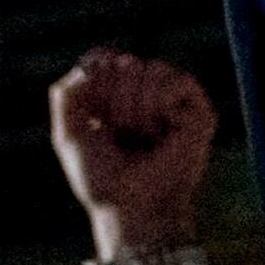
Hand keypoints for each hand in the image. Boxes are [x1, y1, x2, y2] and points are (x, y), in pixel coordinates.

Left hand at [50, 47, 214, 259]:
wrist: (130, 206)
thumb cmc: (101, 177)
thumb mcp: (68, 134)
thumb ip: (65, 94)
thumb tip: (93, 64)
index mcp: (117, 94)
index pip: (103, 58)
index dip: (95, 83)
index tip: (95, 120)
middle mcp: (147, 92)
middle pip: (124, 62)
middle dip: (114, 101)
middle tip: (121, 134)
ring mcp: (174, 100)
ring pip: (150, 68)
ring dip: (135, 107)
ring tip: (141, 136)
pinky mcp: (199, 111)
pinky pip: (175, 80)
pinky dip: (160, 104)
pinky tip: (161, 130)